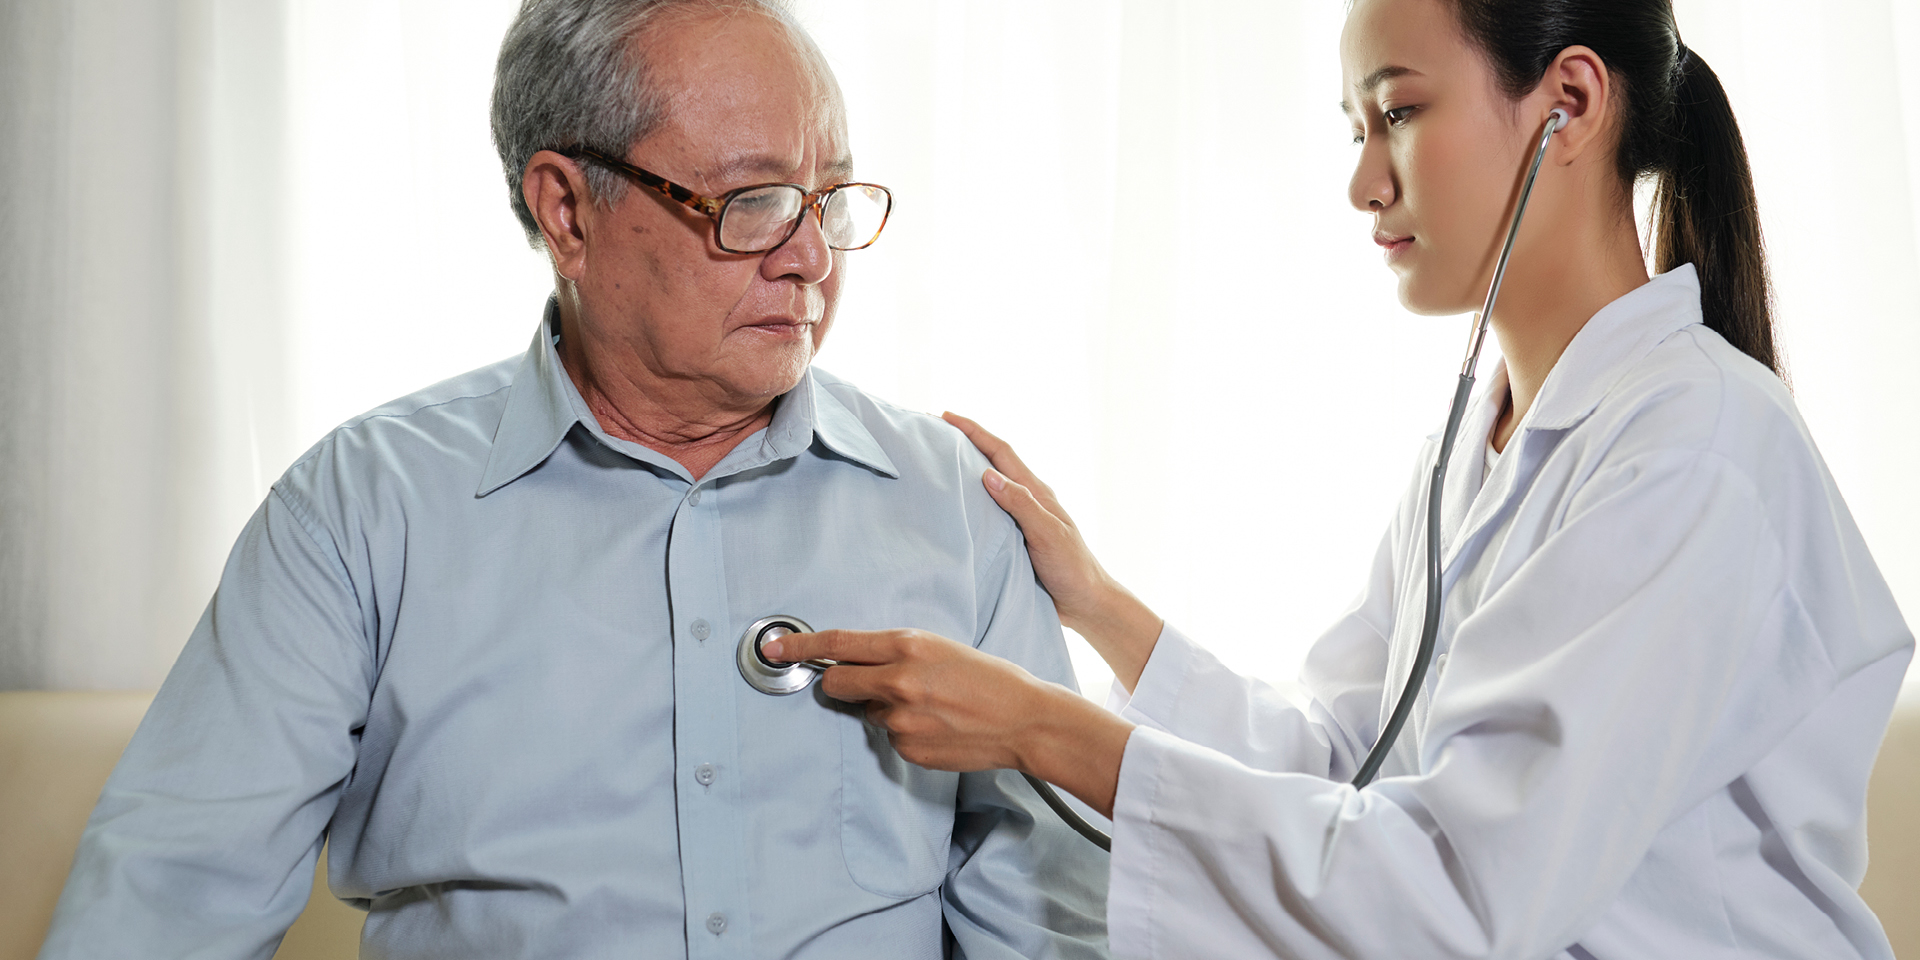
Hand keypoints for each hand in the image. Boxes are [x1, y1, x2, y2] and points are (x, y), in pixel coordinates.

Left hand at [763, 628, 1132, 816]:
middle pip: (835, 683)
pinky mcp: (907, 748)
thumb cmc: (990, 678)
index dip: (801, 646)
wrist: (1025, 719)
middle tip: (859, 683)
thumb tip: (858, 661)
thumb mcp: (941, 648)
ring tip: (930, 706)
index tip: (775, 648)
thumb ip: (897, 652)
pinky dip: (905, 731)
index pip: (838, 643)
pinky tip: (937, 726)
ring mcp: (901, 719)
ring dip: (885, 708)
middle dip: (838, 682)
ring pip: (867, 711)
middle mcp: (898, 681)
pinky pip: (889, 737)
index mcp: (908, 646)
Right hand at [942, 412, 1162, 688]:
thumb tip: (988, 474)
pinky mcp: (1014, 538)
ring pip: (988, 485)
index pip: (1001, 453)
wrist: (1086, 603)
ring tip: (937, 462)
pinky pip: (986, 511)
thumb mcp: (1047, 534)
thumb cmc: (1072, 568)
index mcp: (1036, 492)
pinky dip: (968, 500)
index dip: (974, 432)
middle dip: (964, 443)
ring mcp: (1020, 519)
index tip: (946, 417)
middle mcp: (1027, 500)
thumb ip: (1021, 505)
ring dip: (964, 470)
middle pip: (992, 462)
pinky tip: (953, 506)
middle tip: (933, 432)